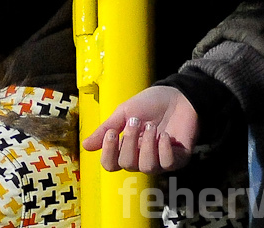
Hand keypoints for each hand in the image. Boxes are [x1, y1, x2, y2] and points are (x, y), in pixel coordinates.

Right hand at [82, 86, 198, 174]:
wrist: (178, 96)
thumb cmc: (150, 103)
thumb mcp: (124, 113)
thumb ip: (106, 129)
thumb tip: (85, 146)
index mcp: (125, 147)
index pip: (110, 164)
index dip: (109, 152)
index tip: (112, 133)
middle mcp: (141, 158)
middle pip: (127, 165)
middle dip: (130, 142)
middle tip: (136, 121)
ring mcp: (160, 161)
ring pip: (147, 167)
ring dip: (148, 145)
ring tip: (152, 126)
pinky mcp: (178, 160)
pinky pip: (167, 164)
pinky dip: (164, 149)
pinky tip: (165, 135)